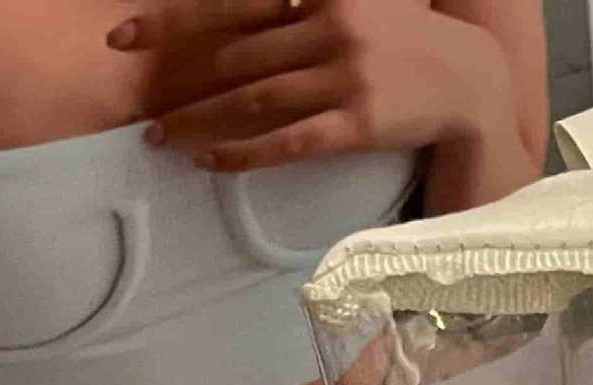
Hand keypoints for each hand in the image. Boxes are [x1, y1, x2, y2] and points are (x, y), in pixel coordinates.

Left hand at [107, 0, 525, 177]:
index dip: (171, 20)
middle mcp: (327, 29)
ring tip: (161, 136)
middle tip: (133, 93)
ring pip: (252, 101)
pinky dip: (244, 152)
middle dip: (176, 76)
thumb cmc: (403, 42)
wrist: (469, 82)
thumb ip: (303, 5)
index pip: (230, 5)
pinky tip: (212, 161)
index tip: (123, 33)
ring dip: (200, 120)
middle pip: (232, 55)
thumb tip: (254, 19)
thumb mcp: (355, 3)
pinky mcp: (357, 124)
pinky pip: (288, 141)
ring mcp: (343, 79)